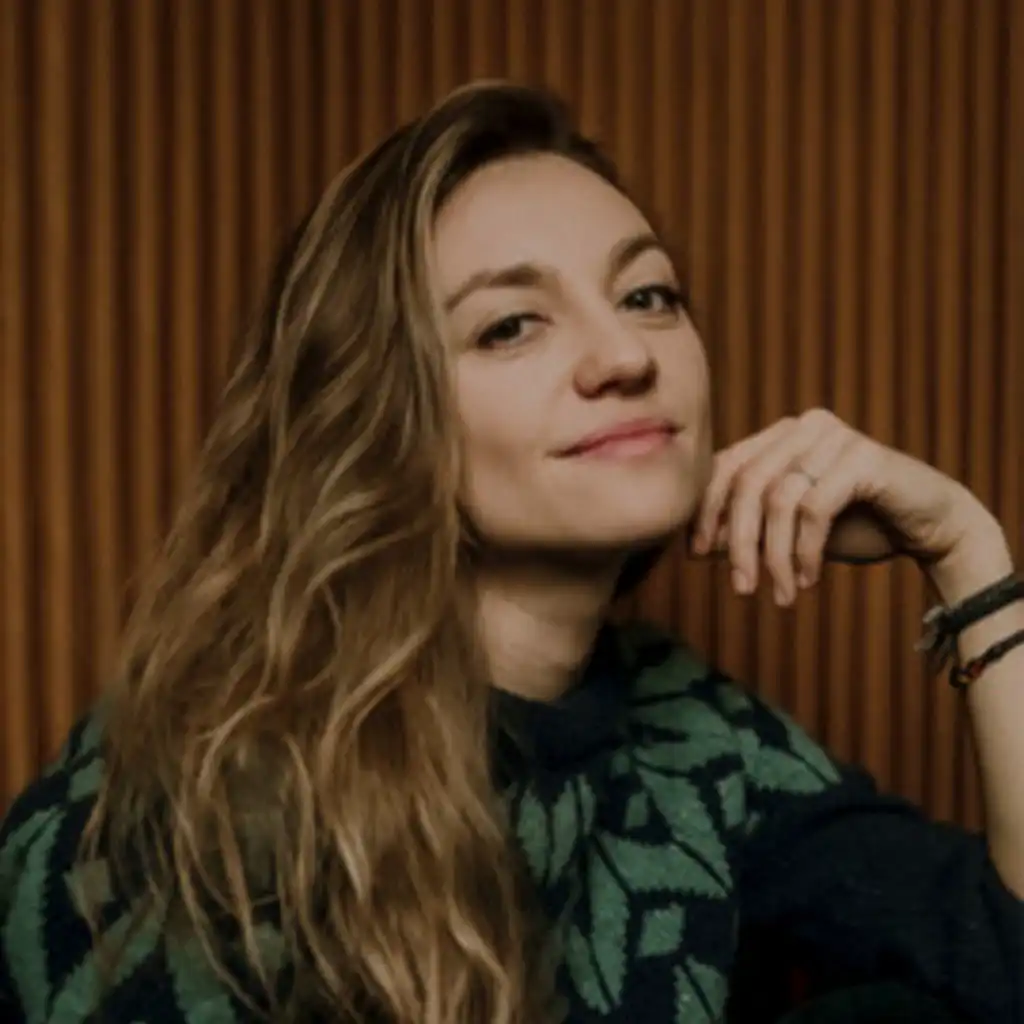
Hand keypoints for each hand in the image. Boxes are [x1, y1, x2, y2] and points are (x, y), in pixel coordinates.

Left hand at [690, 408, 1006, 605]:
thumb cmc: (854, 526)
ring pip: (778, 499)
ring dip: (774, 555)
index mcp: (778, 436)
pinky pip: (815, 508)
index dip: (705, 512)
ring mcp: (834, 437)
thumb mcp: (788, 531)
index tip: (695, 556)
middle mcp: (803, 427)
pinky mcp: (864, 457)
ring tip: (780, 594)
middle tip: (742, 588)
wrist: (930, 526)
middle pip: (746, 483)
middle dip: (738, 542)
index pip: (723, 467)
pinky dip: (805, 550)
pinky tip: (807, 579)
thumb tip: (696, 546)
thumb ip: (747, 530)